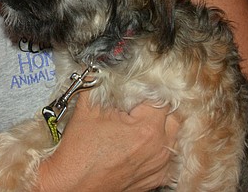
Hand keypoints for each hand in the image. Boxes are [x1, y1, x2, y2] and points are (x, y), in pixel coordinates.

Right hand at [36, 94, 178, 191]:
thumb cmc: (79, 152)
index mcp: (147, 128)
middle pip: (174, 116)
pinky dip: (161, 148)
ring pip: (175, 136)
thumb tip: (104, 67)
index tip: (138, 89)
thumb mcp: (87, 108)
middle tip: (139, 105)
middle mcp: (159, 148)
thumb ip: (100, 82)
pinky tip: (143, 143)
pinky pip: (169, 157)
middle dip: (160, 107)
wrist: (73, 184)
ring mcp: (160, 166)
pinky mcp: (156, 179)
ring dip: (163, 127)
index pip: (162, 97)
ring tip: (140, 123)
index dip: (149, 90)